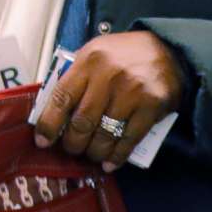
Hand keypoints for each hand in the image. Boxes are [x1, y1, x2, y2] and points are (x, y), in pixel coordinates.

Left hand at [32, 30, 184, 167]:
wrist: (169, 48)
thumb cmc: (124, 54)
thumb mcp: (93, 55)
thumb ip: (75, 79)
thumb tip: (52, 112)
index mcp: (88, 62)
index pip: (61, 98)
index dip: (49, 124)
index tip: (42, 141)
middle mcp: (109, 76)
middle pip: (82, 122)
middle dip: (72, 143)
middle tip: (71, 149)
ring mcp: (132, 92)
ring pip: (104, 134)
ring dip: (94, 152)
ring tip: (90, 155)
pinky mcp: (152, 106)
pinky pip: (129, 139)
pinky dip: (117, 155)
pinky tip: (109, 163)